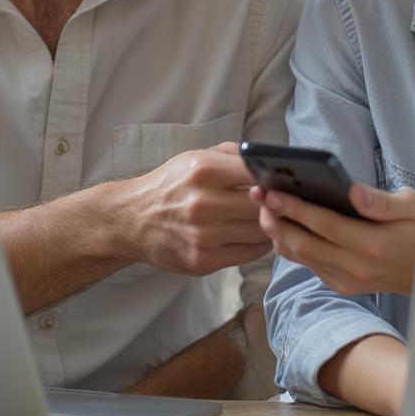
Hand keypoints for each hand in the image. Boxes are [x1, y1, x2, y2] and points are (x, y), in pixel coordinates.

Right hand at [120, 142, 271, 275]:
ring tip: (268, 219)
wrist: (132, 220)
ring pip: (259, 231)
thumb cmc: (170, 185)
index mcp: (204, 170)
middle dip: (274, 204)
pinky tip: (254, 236)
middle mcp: (204, 202)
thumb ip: (233, 155)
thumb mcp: (195, 157)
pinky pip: (248, 253)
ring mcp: (203, 234)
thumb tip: (270, 158)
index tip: (282, 180)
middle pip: (262, 205)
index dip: (275, 177)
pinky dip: (257, 245)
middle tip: (281, 203)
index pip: (257, 171)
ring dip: (268, 226)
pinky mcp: (203, 260)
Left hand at [252, 181, 414, 295]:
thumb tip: (353, 191)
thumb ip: (380, 201)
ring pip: (300, 257)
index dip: (295, 209)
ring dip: (277, 233)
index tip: (272, 192)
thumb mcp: (411, 207)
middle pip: (303, 243)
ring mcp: (346, 280)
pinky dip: (289, 246)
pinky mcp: (340, 286)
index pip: (324, 224)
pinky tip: (281, 226)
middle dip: (275, 220)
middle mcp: (356, 267)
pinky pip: (307, 265)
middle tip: (257, 197)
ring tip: (263, 209)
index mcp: (373, 243)